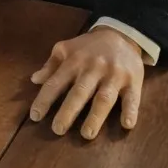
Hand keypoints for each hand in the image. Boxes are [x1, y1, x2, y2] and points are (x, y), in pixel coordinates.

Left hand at [30, 27, 144, 140]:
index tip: (35, 116)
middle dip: (68, 111)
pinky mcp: (133, 80)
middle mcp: (93, 68)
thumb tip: (34, 80)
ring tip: (86, 134)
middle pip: (80, 92)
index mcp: (74, 61)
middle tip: (57, 130)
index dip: (44, 99)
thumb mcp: (67, 48)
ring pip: (104, 98)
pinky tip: (127, 124)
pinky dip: (130, 111)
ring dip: (95, 117)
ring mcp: (114, 75)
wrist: (121, 33)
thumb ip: (51, 64)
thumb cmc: (89, 46)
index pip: (56, 82)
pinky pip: (132, 97)